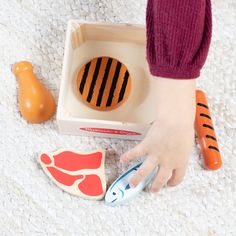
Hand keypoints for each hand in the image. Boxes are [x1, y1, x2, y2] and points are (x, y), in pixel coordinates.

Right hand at [120, 77, 195, 191]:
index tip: (169, 184)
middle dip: (155, 186)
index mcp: (180, 162)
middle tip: (152, 190)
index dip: (172, 183)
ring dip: (137, 179)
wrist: (176, 121)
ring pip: (145, 171)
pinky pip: (135, 153)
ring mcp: (156, 156)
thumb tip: (178, 151)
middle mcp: (167, 163)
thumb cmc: (184, 129)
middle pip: (160, 179)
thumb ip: (181, 152)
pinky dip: (127, 157)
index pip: (177, 178)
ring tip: (132, 184)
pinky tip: (122, 160)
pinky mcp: (147, 147)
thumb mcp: (187, 145)